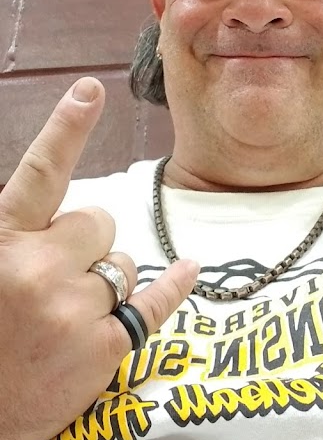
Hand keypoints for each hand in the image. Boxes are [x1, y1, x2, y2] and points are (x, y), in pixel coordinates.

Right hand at [0, 77, 198, 439]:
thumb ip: (22, 234)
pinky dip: (171, 288)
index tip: (90, 91)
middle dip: (86, 243)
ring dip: (104, 282)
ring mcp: (73, 309)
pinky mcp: (104, 348)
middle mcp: (37, 268)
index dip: (66, 128)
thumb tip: (74, 216)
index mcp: (1, 240)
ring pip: (122, 264)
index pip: (40, 173)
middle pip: (98, 221)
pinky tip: (186, 272)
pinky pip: (153, 303)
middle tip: (53, 281)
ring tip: (64, 318)